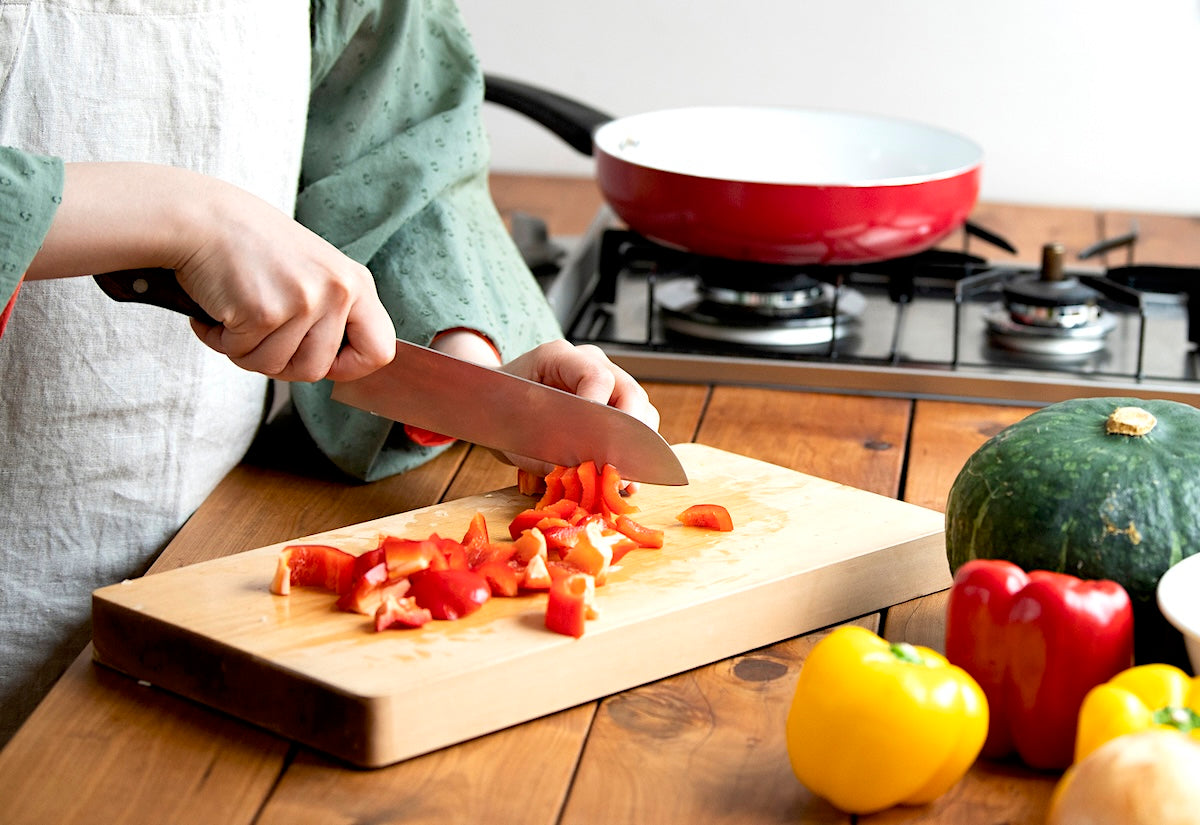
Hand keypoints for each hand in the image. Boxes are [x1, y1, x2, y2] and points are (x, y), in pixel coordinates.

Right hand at [27, 162, 395, 382]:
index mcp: (355, 282)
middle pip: (315, 370)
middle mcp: (337, 291)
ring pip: (275, 367)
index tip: (324, 363)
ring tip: (235, 315)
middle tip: (256, 335)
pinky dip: (219, 339)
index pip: (380, 349)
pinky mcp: (265, 311)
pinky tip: (217, 309)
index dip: (350, 367)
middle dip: (279, 363)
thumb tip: (336, 366)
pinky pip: (241, 353)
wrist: (200, 216)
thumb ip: (330, 311)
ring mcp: (304, 301)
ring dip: (246, 352)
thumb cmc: (251, 245)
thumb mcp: (311, 270)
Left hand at [497, 339, 660, 481]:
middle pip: (629, 392)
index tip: (595, 443)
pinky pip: (635, 422)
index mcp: (559, 356)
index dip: (601, 410)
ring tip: (622, 476)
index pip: (596, 377)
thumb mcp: (513, 433)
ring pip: (640, 408)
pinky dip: (632, 450)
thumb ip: (543, 454)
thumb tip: (578, 475)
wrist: (495, 404)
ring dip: (634, 444)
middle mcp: (589, 362)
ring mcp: (606, 379)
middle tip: (617, 466)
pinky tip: (626, 479)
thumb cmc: (501, 411)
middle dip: (627, 434)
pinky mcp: (612, 401)